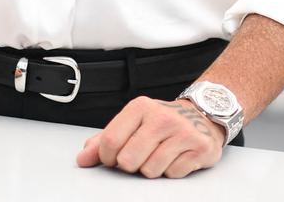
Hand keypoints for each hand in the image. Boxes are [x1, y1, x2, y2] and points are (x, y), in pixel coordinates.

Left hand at [76, 95, 225, 178]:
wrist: (200, 116)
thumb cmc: (161, 122)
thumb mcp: (132, 123)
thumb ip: (104, 140)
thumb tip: (83, 158)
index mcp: (140, 107)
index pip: (110, 141)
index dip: (108, 157)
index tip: (114, 157)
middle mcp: (161, 117)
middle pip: (128, 160)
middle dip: (131, 165)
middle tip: (140, 155)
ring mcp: (182, 132)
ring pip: (150, 171)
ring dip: (152, 169)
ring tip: (159, 153)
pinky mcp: (199, 147)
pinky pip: (173, 174)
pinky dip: (171, 171)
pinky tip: (176, 156)